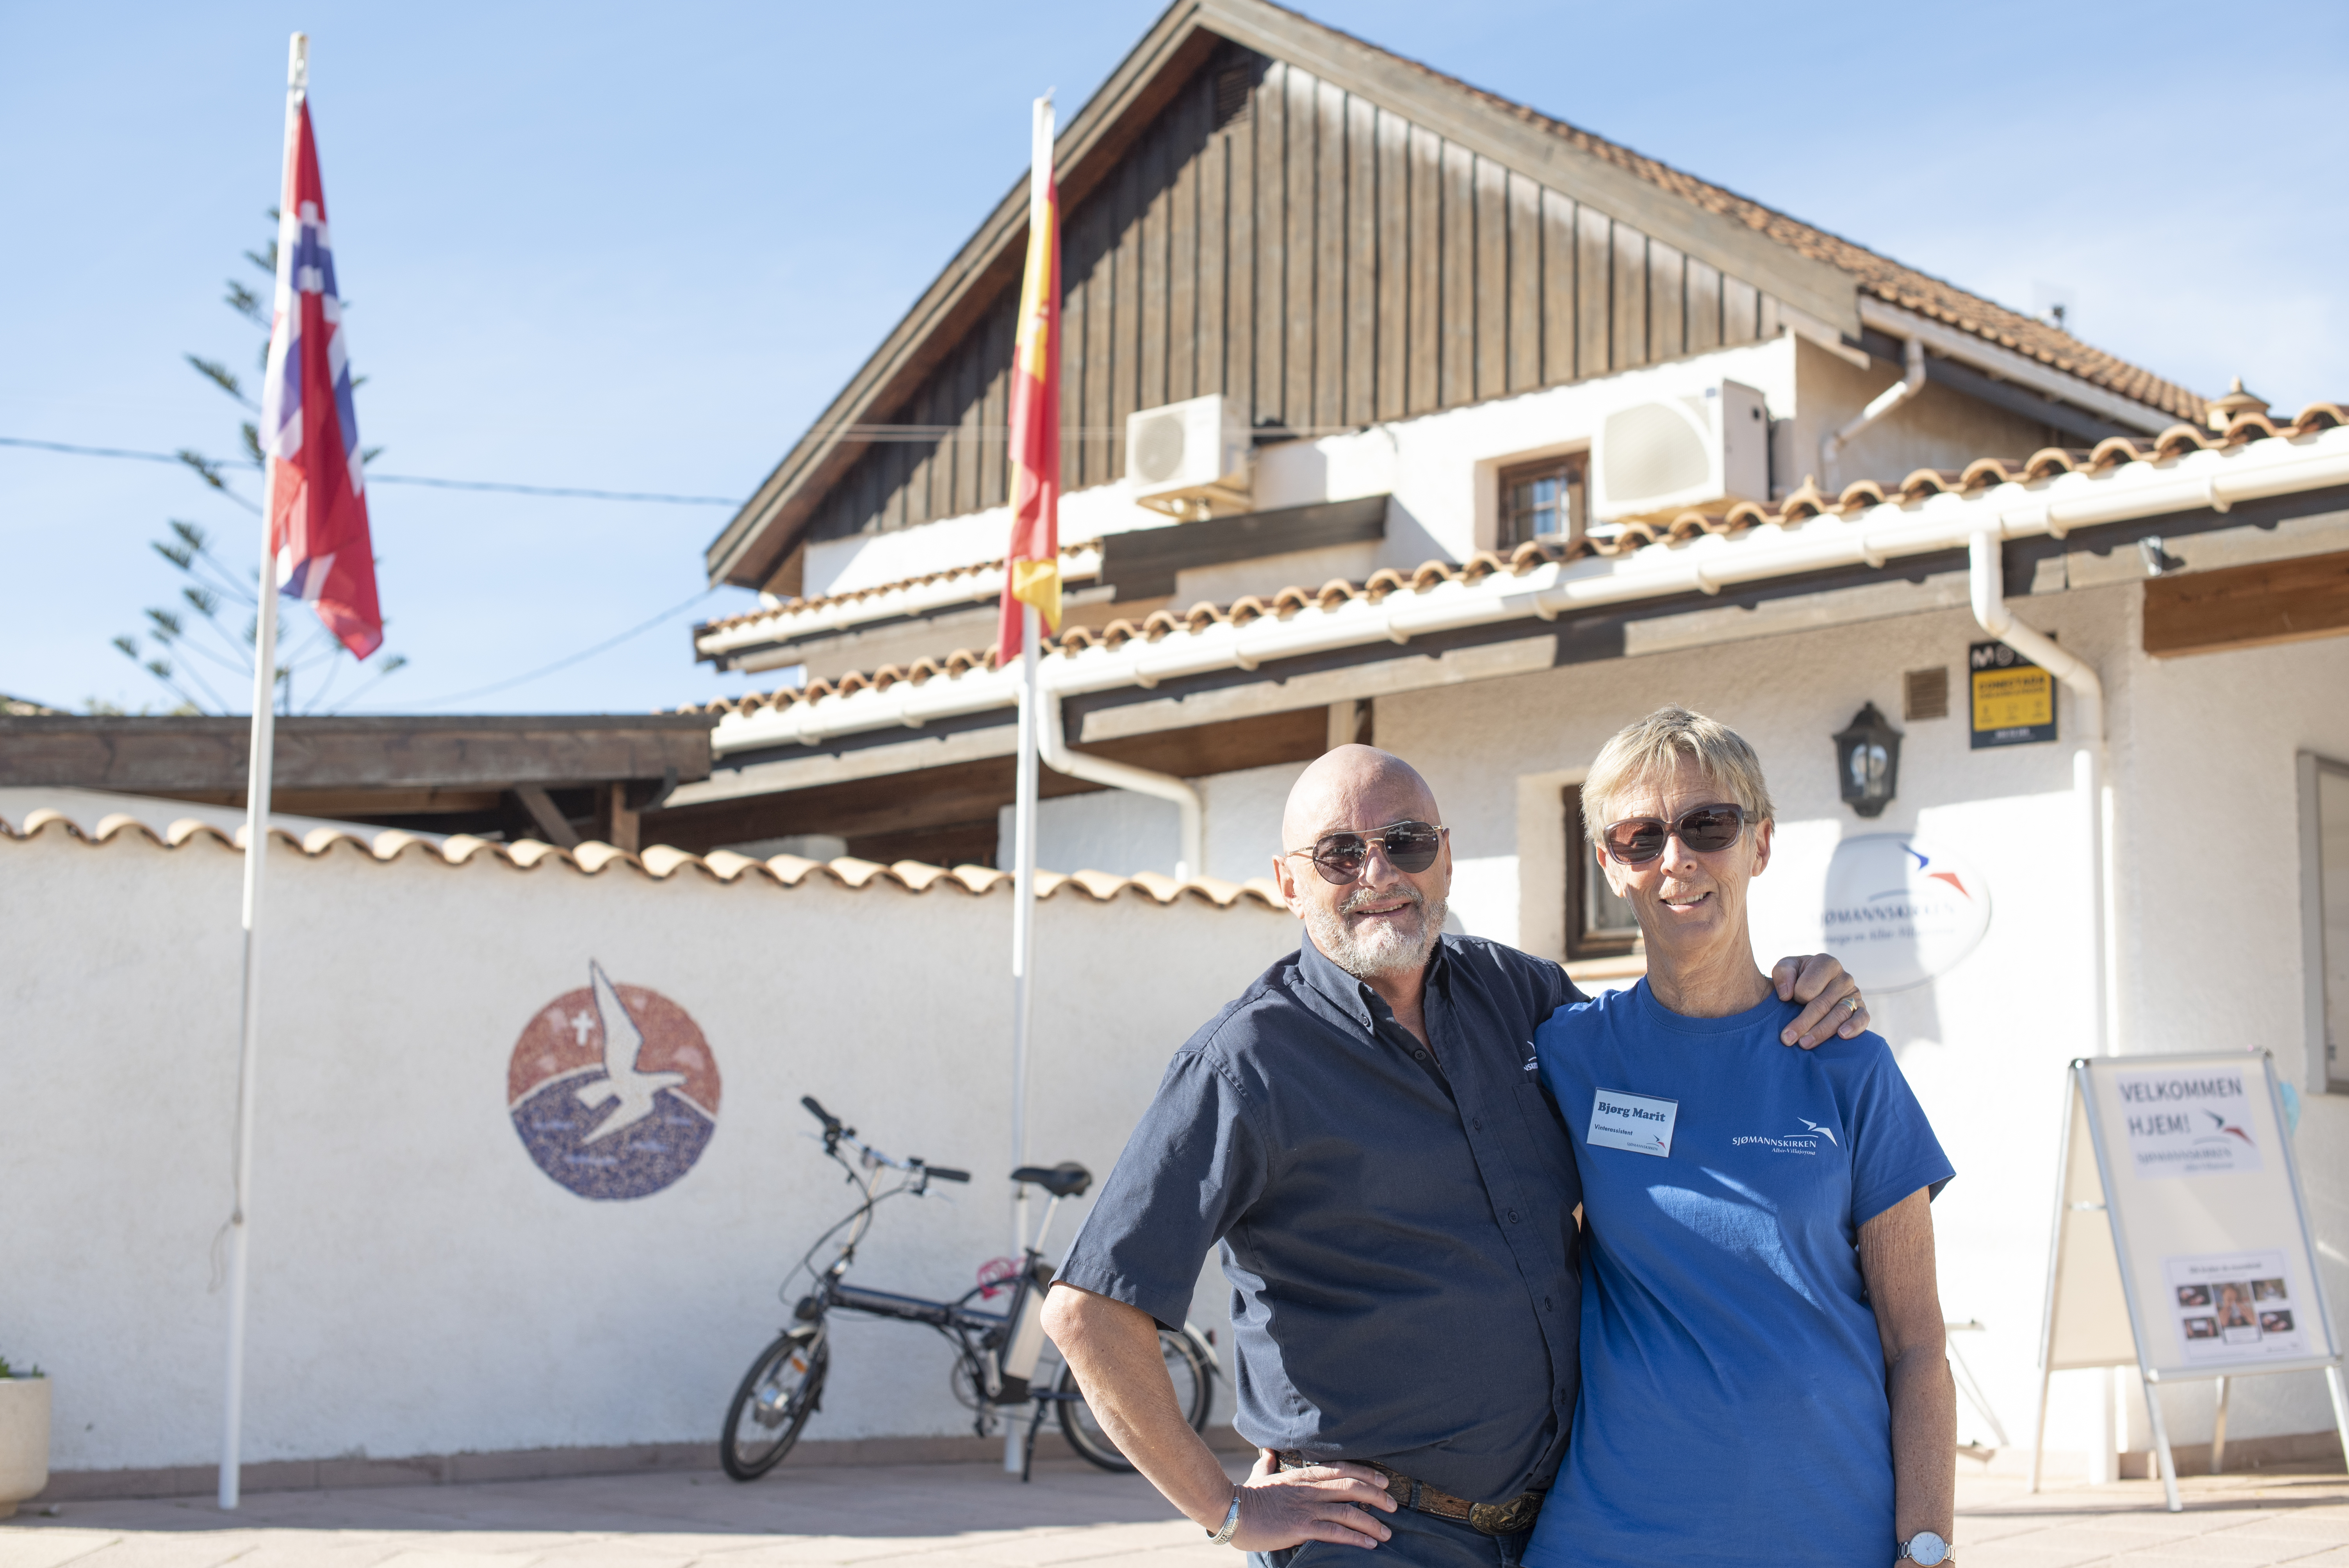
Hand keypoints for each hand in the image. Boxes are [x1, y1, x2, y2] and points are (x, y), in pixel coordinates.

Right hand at [1225, 1447, 1397, 1551]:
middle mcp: (1310, 1489)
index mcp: (1303, 1475)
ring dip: (1371, 1522)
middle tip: (1393, 1505)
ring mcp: (1307, 1508)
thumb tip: (1268, 1451)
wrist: (1231, 1510)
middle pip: (1352, 1487)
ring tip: (1386, 1532)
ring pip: (1348, 1511)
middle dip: (1377, 1495)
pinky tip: (1369, 1544)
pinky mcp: (1302, 1527)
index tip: (1383, 1480)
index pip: (1342, 1469)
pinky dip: (1355, 1538)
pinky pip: (1335, 1532)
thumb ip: (1268, 1463)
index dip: (1366, 1474)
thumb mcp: (1259, 1474)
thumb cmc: (1246, 1495)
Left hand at [1769, 954, 1868, 1047]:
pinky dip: (1854, 1027)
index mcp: (1826, 963)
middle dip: (1804, 1023)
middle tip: (1787, 1039)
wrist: (1810, 987)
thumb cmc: (1797, 977)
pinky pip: (1862, 1019)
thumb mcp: (1786, 968)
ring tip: (1805, 1043)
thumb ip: (1783, 973)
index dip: (1797, 995)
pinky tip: (1842, 1035)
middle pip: (1823, 1003)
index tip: (1785, 1001)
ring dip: (1821, 1031)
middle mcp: (1843, 978)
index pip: (1810, 985)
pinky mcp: (1861, 1009)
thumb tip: (1786, 994)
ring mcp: (1854, 994)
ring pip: (1839, 1014)